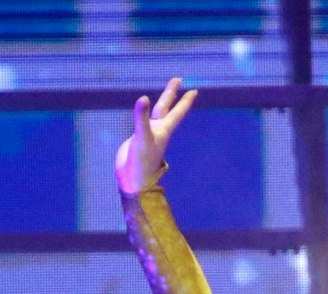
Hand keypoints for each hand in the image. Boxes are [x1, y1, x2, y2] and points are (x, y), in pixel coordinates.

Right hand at [116, 77, 197, 195]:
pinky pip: (142, 122)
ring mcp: (147, 135)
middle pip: (167, 108)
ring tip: (163, 94)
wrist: (133, 181)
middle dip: (171, 94)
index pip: (177, 112)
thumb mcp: (142, 137)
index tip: (194, 89)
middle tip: (178, 79)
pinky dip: (143, 114)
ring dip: (160, 103)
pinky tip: (143, 113)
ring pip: (155, 114)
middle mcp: (158, 130)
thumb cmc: (142, 161)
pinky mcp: (137, 140)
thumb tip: (143, 98)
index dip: (185, 101)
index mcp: (163, 130)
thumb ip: (141, 118)